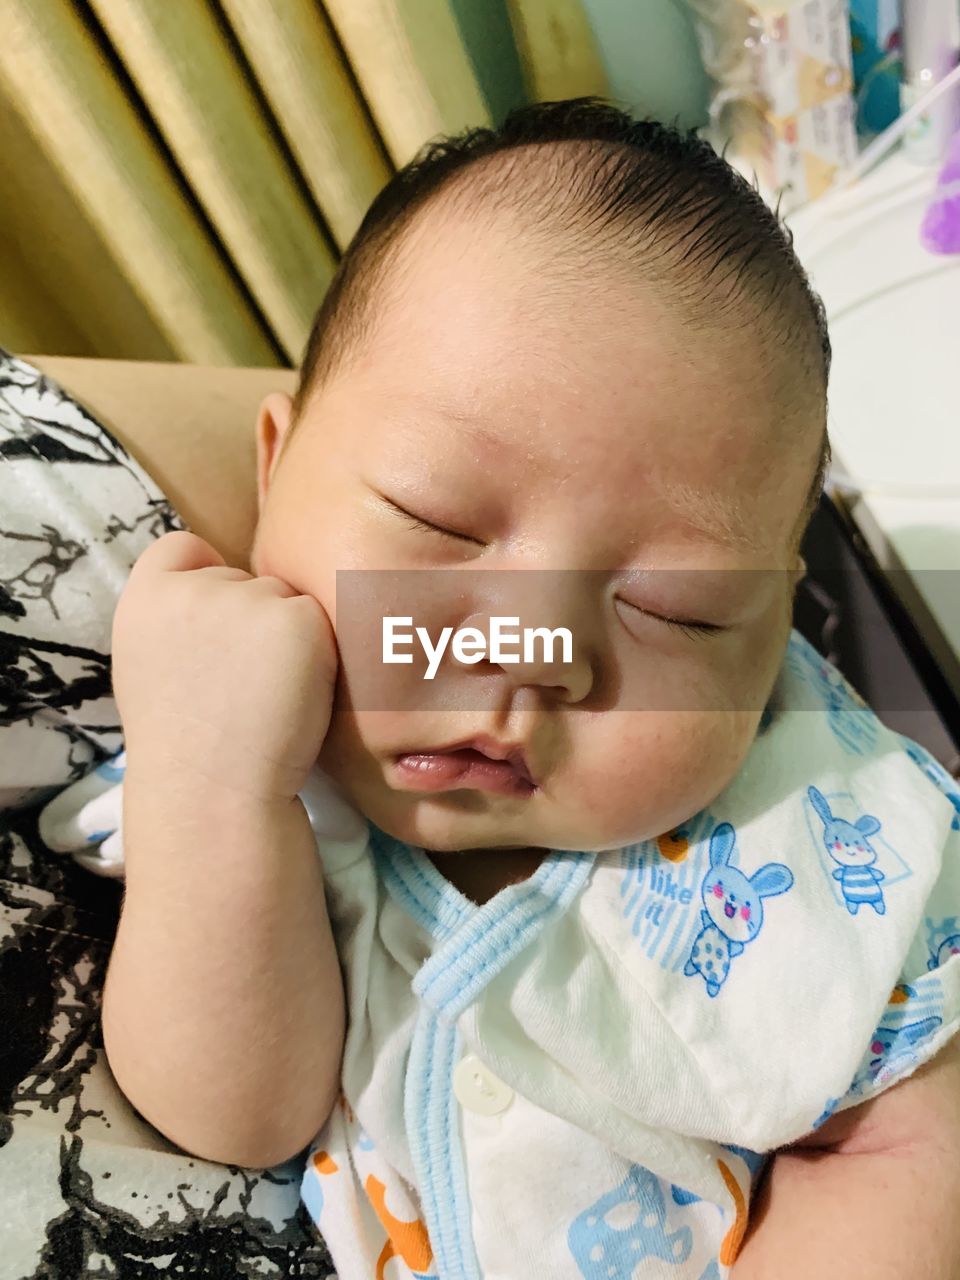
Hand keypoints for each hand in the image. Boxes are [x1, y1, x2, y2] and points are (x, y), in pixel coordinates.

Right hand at [112, 531, 336, 798]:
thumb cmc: (187, 746)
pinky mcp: (297, 617)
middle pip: (244, 578)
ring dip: (288, 637)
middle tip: (242, 684)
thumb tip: (224, 594)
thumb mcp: (152, 666)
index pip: (180, 547)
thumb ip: (178, 620)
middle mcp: (191, 588)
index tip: (215, 620)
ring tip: (266, 695)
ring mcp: (246, 598)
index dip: (205, 574)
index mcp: (144, 600)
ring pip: (285, 599)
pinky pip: (320, 620)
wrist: (214, 792)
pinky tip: (295, 695)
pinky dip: (318, 654)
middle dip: (252, 619)